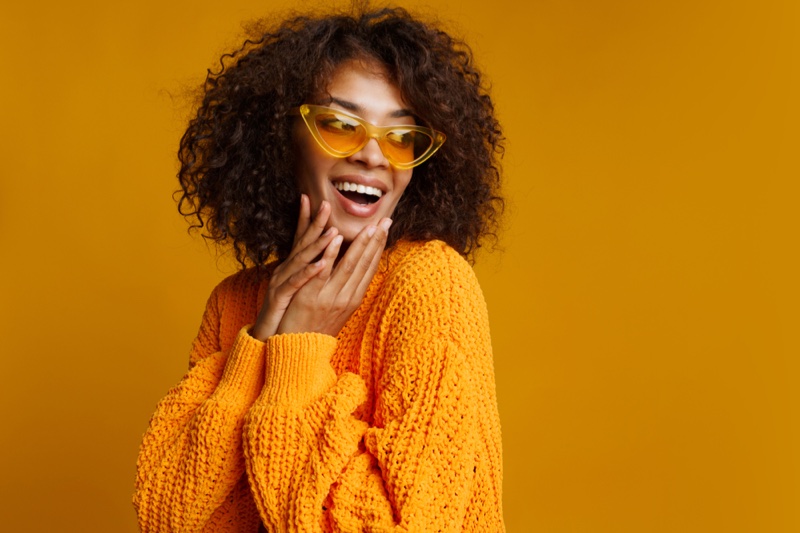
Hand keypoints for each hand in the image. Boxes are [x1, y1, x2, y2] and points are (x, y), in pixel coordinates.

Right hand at [250, 195, 340, 340]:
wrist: (267, 339)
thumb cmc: (285, 314)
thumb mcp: (298, 288)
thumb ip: (308, 272)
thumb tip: (324, 258)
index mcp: (292, 268)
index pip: (303, 239)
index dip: (312, 220)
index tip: (325, 202)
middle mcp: (285, 270)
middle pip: (302, 244)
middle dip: (315, 223)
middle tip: (328, 204)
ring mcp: (281, 283)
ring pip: (300, 260)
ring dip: (317, 245)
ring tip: (333, 232)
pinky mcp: (279, 298)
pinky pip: (295, 283)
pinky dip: (309, 273)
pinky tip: (322, 265)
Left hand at [276, 216, 391, 336]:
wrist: (298, 349)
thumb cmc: (315, 327)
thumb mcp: (337, 308)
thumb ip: (346, 288)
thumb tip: (355, 270)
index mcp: (354, 298)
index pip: (370, 268)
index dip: (379, 247)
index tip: (386, 229)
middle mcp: (347, 297)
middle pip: (365, 265)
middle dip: (376, 241)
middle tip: (385, 221)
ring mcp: (331, 297)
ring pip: (349, 266)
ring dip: (360, 244)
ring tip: (368, 227)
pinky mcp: (313, 297)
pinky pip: (324, 272)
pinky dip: (331, 254)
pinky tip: (337, 239)